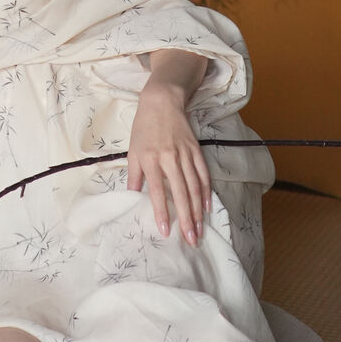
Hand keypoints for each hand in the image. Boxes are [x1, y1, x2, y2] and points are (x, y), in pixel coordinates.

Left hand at [126, 79, 211, 246]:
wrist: (162, 102)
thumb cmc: (144, 128)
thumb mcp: (132, 151)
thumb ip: (134, 176)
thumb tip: (133, 198)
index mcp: (151, 160)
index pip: (158, 192)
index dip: (162, 213)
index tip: (165, 231)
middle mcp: (170, 159)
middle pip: (181, 194)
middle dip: (187, 219)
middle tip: (191, 239)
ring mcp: (186, 155)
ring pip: (195, 187)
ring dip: (199, 211)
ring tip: (200, 230)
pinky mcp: (197, 150)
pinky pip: (204, 175)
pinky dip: (207, 192)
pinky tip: (208, 207)